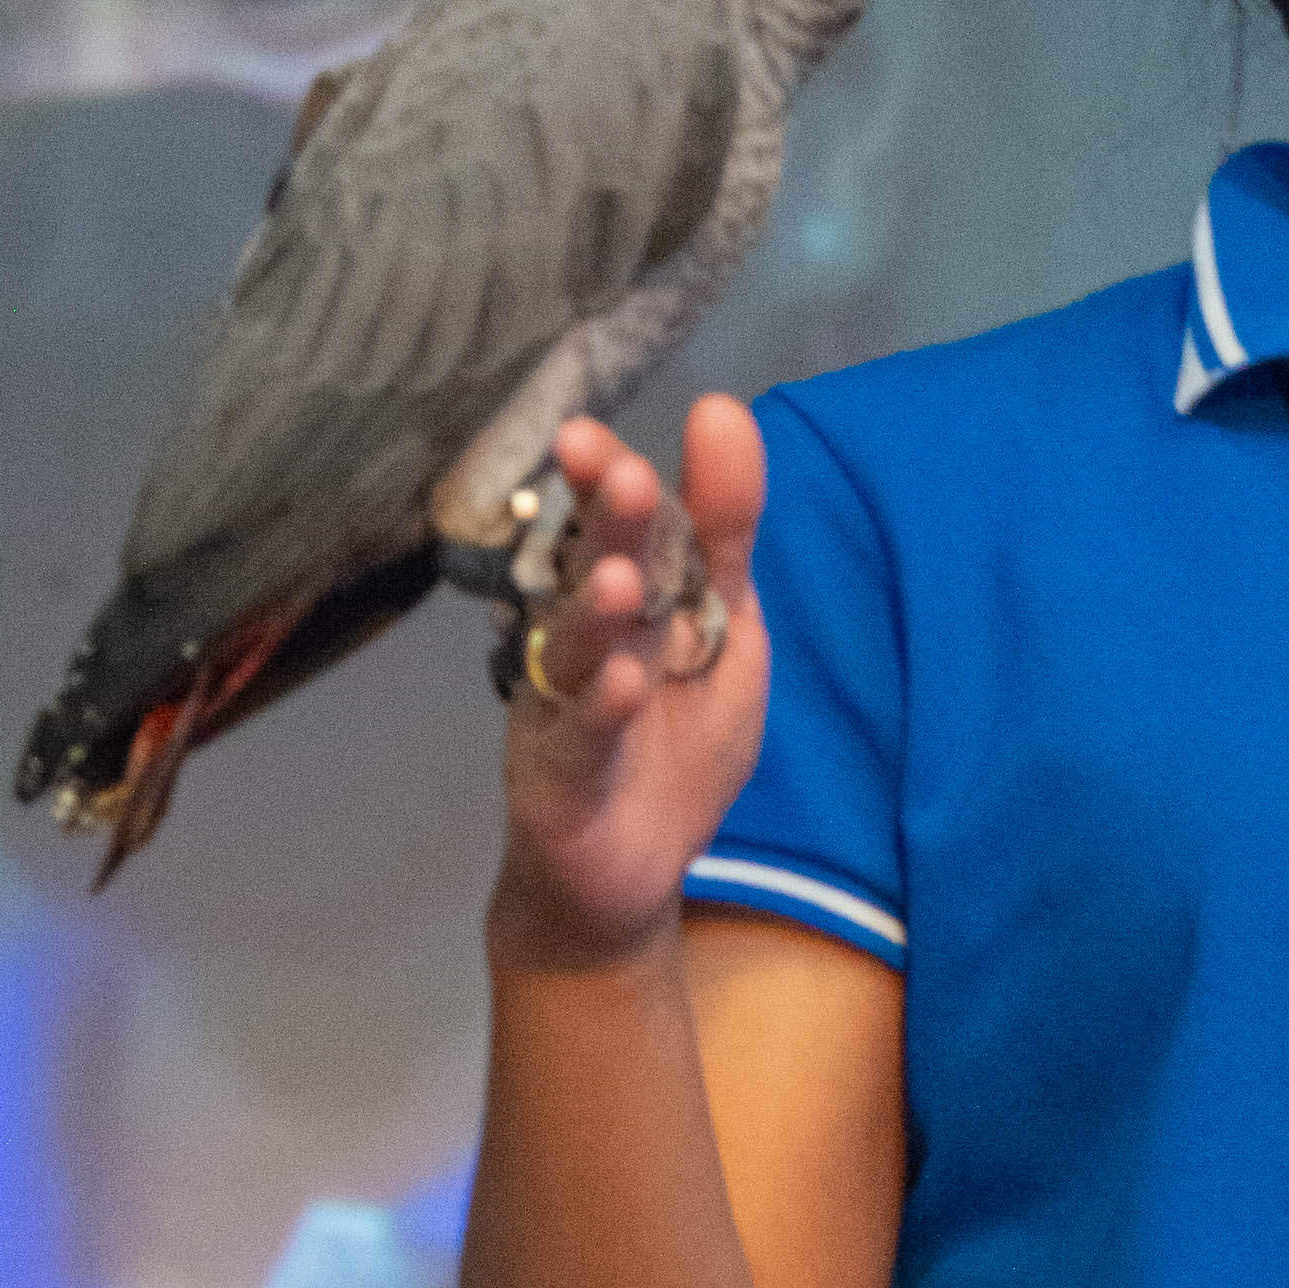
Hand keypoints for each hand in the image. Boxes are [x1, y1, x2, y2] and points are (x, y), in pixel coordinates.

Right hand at [491, 394, 773, 970]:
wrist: (626, 875)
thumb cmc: (675, 744)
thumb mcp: (723, 632)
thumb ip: (725, 535)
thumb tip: (724, 412)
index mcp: (626, 598)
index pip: (621, 525)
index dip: (607, 480)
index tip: (596, 431)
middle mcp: (583, 639)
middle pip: (594, 572)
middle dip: (607, 525)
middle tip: (614, 471)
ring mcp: (565, 707)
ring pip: (580, 653)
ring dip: (598, 615)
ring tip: (620, 578)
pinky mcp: (563, 779)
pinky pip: (583, 741)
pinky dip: (601, 713)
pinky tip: (623, 684)